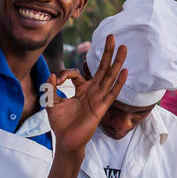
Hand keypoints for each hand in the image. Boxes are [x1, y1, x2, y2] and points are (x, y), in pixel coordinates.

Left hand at [45, 34, 127, 154]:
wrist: (65, 141)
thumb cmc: (60, 124)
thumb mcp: (52, 103)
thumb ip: (51, 89)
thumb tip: (52, 75)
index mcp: (81, 90)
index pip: (78, 73)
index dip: (67, 73)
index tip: (57, 80)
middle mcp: (92, 92)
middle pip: (102, 69)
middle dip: (107, 53)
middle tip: (112, 37)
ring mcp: (98, 99)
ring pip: (110, 77)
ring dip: (117, 62)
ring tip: (124, 48)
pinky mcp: (101, 107)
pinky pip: (112, 93)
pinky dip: (118, 83)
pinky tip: (124, 71)